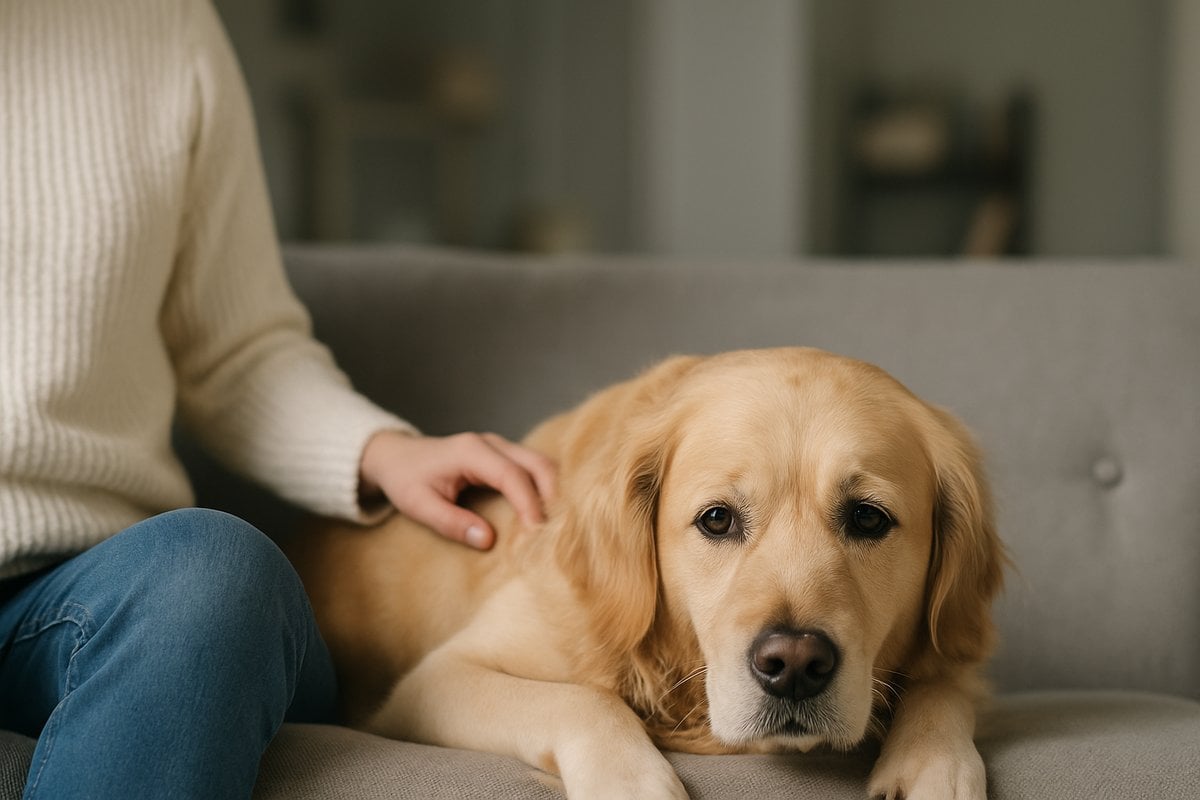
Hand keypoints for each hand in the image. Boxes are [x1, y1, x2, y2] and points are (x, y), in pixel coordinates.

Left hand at [359, 430, 556, 548]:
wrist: (395, 455)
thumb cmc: (404, 479)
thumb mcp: (418, 505)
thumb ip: (451, 522)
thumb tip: (488, 540)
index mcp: (471, 451)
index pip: (512, 476)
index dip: (529, 505)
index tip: (537, 534)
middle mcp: (491, 443)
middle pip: (538, 463)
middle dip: (554, 496)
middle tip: (558, 532)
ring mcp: (501, 446)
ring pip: (542, 463)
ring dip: (554, 492)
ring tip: (557, 525)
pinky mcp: (504, 455)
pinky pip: (534, 468)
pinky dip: (546, 489)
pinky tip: (548, 514)